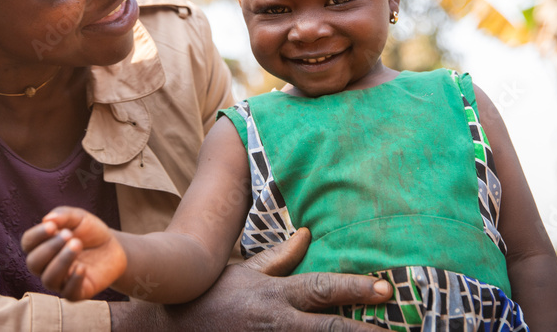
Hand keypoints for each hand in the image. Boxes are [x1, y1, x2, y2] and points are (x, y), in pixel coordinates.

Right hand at [20, 206, 127, 299]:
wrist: (113, 246)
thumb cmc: (90, 231)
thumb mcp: (78, 217)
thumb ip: (62, 216)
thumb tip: (46, 219)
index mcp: (42, 246)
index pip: (28, 243)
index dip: (37, 235)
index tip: (52, 227)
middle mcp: (46, 266)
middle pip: (34, 263)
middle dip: (49, 248)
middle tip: (68, 235)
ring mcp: (60, 281)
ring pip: (49, 279)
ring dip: (61, 261)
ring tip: (77, 245)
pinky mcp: (77, 292)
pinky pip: (68, 294)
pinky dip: (74, 281)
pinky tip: (83, 267)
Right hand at [110, 228, 392, 330]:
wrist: (169, 329)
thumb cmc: (210, 296)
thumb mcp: (245, 272)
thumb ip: (280, 257)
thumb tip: (308, 234)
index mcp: (274, 294)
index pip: (322, 289)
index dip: (356, 289)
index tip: (386, 290)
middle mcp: (276, 322)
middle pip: (330, 329)